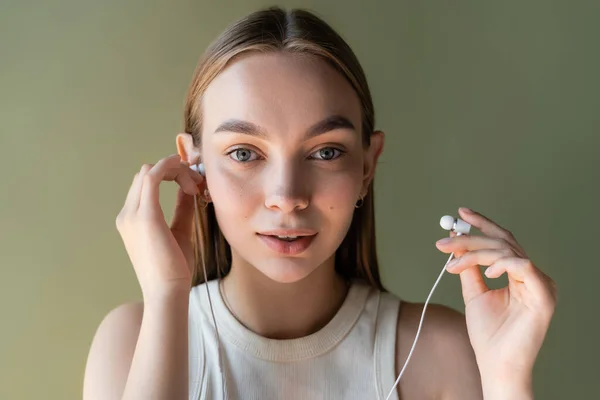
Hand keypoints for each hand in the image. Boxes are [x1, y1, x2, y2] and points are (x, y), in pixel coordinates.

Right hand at [115, 154, 204, 298]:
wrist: (167, 291)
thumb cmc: (174, 268)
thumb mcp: (180, 231)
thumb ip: (181, 208)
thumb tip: (188, 189)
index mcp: (131, 219)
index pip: (146, 182)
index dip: (170, 176)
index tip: (193, 186)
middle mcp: (127, 214)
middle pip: (146, 173)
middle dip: (174, 171)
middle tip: (197, 184)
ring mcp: (132, 214)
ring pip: (150, 171)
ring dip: (176, 170)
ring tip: (196, 185)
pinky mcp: (145, 216)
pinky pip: (153, 177)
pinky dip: (173, 171)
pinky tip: (191, 181)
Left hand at [435, 208, 556, 381]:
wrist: (496, 363)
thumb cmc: (488, 334)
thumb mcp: (474, 293)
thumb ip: (469, 268)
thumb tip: (456, 243)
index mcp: (519, 274)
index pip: (502, 240)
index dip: (482, 223)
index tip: (460, 213)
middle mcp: (532, 276)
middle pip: (502, 241)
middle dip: (470, 237)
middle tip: (444, 240)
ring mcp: (540, 284)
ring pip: (506, 251)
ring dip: (475, 253)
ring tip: (452, 264)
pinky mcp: (543, 295)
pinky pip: (523, 266)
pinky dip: (501, 264)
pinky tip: (487, 273)